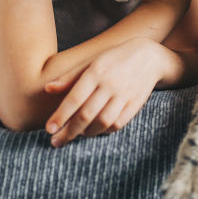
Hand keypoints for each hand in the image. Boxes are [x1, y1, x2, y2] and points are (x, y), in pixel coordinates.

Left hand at [43, 36, 161, 146]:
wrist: (149, 57)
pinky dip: (104, 131)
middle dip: (69, 131)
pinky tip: (95, 131)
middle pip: (86, 114)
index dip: (60, 116)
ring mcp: (124, 95)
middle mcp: (110, 84)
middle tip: (56, 142)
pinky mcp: (135, 104)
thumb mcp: (91, 62)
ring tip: (76, 135)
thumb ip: (70, 77)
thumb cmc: (114, 59)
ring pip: (102, 122)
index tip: (49, 129)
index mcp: (96, 72)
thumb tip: (47, 88)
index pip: (74, 98)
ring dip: (86, 133)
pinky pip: (117, 124)